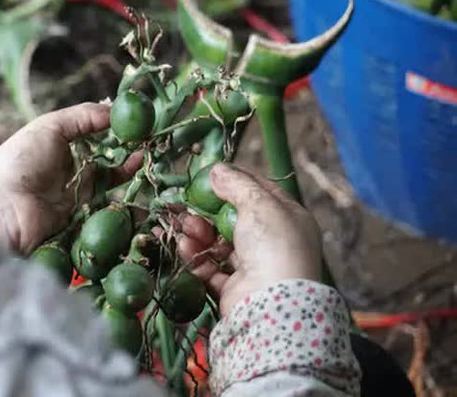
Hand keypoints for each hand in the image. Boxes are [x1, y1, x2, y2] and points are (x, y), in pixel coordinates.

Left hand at [0, 102, 139, 253]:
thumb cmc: (20, 161)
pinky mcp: (84, 220)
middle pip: (111, 161)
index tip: (144, 124)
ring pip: (114, 185)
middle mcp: (73, 170)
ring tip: (151, 162)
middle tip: (155, 144)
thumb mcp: (50, 126)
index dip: (122, 130)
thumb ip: (84, 116)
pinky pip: (109, 210)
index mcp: (63, 145)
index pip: (100, 136)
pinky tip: (141, 189)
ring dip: (133, 175)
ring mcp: (79, 196)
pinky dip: (127, 202)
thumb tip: (116, 109)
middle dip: (133, 153)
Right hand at [177, 163, 321, 315]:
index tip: (210, 175)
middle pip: (233, 219)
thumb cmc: (274, 246)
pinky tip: (184, 246)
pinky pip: (211, 267)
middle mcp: (272, 243)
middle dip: (208, 210)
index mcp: (288, 219)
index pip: (260, 192)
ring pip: (219, 242)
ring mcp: (254, 266)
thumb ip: (237, 184)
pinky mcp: (234, 288)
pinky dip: (196, 255)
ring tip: (186, 226)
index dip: (235, 181)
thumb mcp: (259, 203)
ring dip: (199, 232)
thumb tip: (217, 169)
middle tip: (188, 203)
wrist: (271, 302)